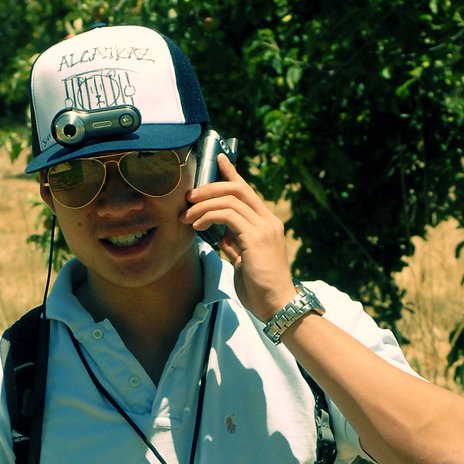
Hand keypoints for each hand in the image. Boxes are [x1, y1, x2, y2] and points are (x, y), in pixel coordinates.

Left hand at [182, 153, 295, 324]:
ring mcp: (263, 227)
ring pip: (229, 200)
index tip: (217, 159)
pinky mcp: (255, 237)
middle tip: (189, 197)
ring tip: (187, 217)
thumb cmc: (261, 289)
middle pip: (237, 189)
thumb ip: (235, 246)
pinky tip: (197, 226)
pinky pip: (227, 216)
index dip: (231, 172)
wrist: (277, 305)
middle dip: (209, 188)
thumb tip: (221, 237)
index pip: (247, 190)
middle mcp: (267, 221)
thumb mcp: (244, 262)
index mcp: (266, 224)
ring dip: (203, 205)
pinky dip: (208, 217)